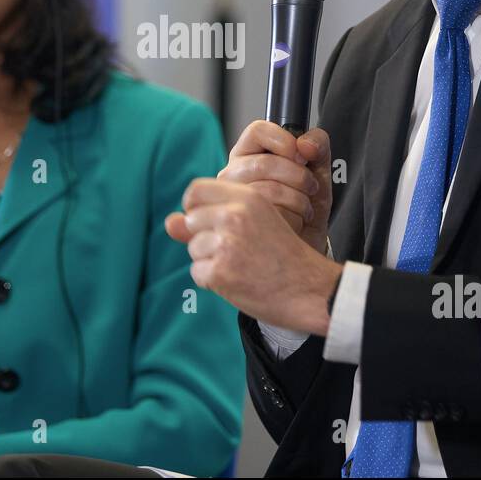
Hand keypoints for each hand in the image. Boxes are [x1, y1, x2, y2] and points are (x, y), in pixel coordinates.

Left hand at [165, 178, 341, 334]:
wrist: (311, 289)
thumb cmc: (285, 256)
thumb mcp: (258, 222)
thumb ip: (213, 217)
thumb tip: (169, 222)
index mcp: (248, 197)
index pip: (196, 190)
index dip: (195, 206)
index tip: (205, 220)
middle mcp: (234, 215)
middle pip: (191, 221)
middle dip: (204, 238)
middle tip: (233, 251)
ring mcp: (226, 244)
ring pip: (193, 249)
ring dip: (209, 261)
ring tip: (239, 266)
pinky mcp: (220, 272)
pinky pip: (198, 273)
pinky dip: (213, 281)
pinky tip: (238, 280)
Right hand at [216, 121, 332, 253]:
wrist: (306, 241)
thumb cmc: (306, 203)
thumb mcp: (318, 169)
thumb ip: (318, 145)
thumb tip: (305, 145)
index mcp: (249, 153)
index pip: (257, 131)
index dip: (283, 140)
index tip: (301, 156)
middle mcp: (234, 174)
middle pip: (264, 164)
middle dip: (298, 177)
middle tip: (310, 187)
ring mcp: (234, 201)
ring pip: (267, 191)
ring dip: (298, 200)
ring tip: (304, 206)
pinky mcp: (240, 226)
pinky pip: (270, 217)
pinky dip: (294, 219)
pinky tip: (295, 223)